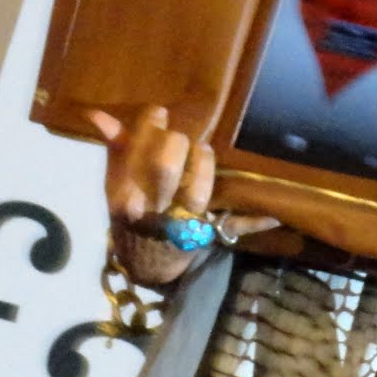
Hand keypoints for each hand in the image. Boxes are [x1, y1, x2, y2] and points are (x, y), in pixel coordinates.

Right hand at [87, 106, 276, 283]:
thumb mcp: (115, 186)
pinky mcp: (207, 237)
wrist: (145, 263)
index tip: (159, 114)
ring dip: (204, 165)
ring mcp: (181, 225)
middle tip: (179, 137)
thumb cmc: (130, 215)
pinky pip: (233, 228)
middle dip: (175, 145)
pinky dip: (257, 221)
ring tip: (203, 150)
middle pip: (165, 169)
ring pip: (197, 192)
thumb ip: (115, 150)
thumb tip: (99, 115)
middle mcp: (152, 209)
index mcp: (124, 194)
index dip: (150, 128)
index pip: (135, 153)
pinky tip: (277, 215)